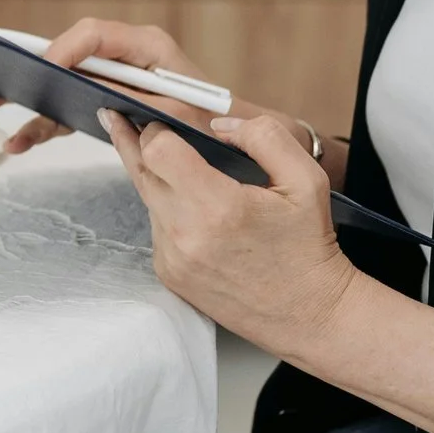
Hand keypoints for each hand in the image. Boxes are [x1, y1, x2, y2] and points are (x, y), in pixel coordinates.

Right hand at [0, 19, 217, 154]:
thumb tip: (97, 102)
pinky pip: (66, 110)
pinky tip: (16, 143)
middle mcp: (121, 58)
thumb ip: (139, 106)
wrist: (239, 146)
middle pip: (62, 57)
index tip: (40, 74)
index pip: (92, 35)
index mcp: (144, 47)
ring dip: (21, 101)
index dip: (62, 50)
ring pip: (56, 85)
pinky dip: (41, 125)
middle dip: (21, 72)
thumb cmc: (216, 124)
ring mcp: (109, 82)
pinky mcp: (104, 105)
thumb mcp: (181, 115)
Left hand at [100, 107, 358, 357]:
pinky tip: (195, 211)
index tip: (158, 118)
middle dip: (136, 143)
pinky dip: (169, 213)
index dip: (155, 128)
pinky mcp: (170, 275)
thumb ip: (263, 137)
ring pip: (148, 199)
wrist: (311, 315)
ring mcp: (173, 258)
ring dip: (159, 181)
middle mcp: (186, 234)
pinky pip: (157, 229)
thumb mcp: (306, 180)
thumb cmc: (309, 247)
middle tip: (122, 117)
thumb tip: (218, 125)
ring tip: (176, 166)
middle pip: (140, 171)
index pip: (157, 151)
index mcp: (218, 206)